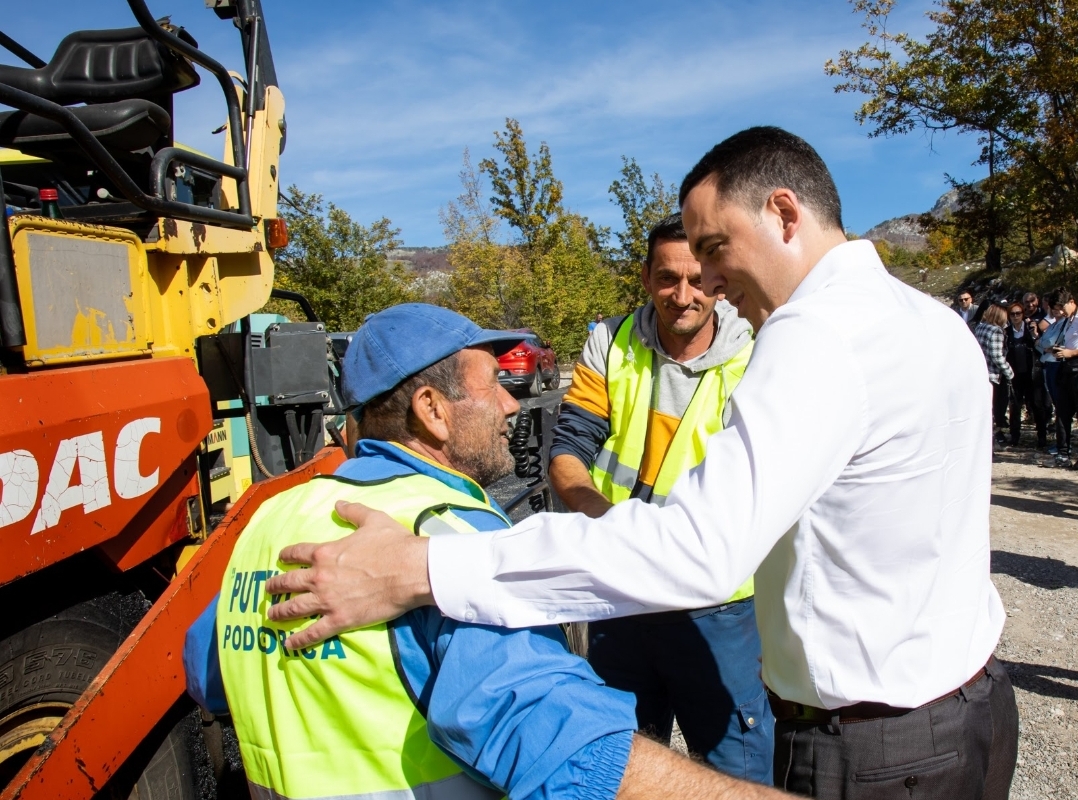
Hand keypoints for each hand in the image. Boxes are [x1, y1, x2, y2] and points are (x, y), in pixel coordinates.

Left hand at [264, 501, 433, 648]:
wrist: (411, 571)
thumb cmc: (394, 544)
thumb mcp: (373, 520)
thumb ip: (353, 512)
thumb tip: (339, 503)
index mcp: (326, 552)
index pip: (297, 553)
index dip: (286, 555)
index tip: (281, 558)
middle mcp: (320, 576)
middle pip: (289, 582)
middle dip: (276, 586)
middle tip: (268, 589)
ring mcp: (328, 600)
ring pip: (294, 608)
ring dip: (280, 612)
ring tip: (271, 615)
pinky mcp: (340, 619)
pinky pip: (313, 632)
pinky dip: (299, 640)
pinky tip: (288, 644)